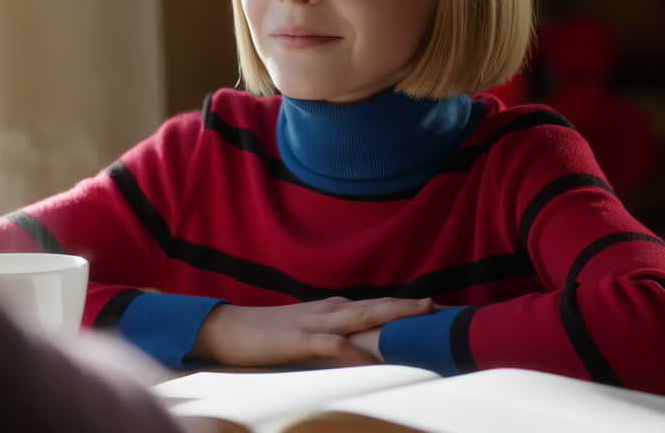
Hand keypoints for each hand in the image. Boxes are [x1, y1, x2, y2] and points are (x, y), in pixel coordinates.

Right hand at [189, 296, 433, 366]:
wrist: (227, 329)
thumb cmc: (268, 333)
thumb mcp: (307, 330)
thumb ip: (333, 333)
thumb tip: (361, 345)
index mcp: (331, 308)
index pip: (374, 305)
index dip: (403, 306)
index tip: (431, 308)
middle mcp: (328, 310)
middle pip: (375, 305)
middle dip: (406, 305)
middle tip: (437, 305)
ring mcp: (313, 323)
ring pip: (359, 316)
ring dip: (390, 315)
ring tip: (417, 317)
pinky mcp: (297, 340)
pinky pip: (330, 345)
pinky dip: (352, 351)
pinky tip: (369, 359)